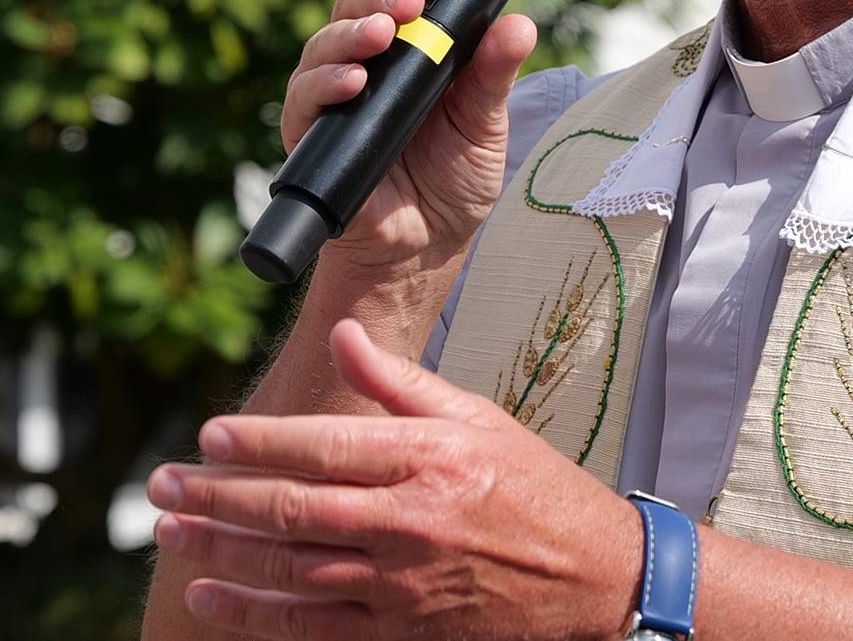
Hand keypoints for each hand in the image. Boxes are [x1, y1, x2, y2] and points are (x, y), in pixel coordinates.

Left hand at [147, 320, 641, 639]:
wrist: (595, 575)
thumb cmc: (538, 491)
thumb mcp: (480, 420)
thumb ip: (402, 381)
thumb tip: (343, 336)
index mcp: (429, 458)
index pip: (323, 445)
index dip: (256, 441)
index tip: (209, 435)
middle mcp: (410, 520)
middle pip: (290, 508)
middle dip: (214, 497)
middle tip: (161, 486)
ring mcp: (404, 582)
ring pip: (289, 567)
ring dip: (221, 550)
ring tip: (171, 532)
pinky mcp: (404, 629)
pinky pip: (314, 623)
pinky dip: (256, 612)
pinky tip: (213, 595)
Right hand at [284, 0, 536, 276]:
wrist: (426, 247)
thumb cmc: (454, 181)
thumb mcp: (485, 125)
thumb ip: (494, 75)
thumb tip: (520, 25)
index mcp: (413, 53)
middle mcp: (368, 66)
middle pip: (358, 8)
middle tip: (410, 1)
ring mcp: (336, 98)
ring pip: (326, 46)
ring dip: (351, 34)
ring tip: (382, 34)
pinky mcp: (313, 135)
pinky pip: (305, 100)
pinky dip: (326, 85)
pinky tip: (354, 83)